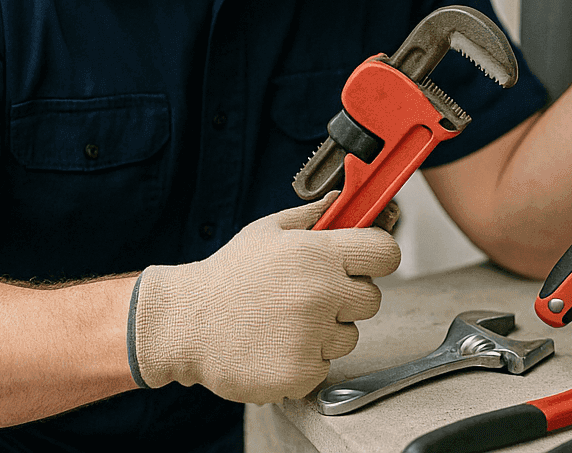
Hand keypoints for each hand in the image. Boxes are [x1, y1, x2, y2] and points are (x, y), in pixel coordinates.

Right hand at [128, 193, 400, 402]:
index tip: (365, 264)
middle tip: (312, 296)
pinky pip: (326, 365)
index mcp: (317, 253)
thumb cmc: (228, 275)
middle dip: (348, 297)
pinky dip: (307, 359)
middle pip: (372, 298)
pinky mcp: (301, 371)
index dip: (378, 258)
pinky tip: (278, 345)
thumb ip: (314, 216)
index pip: (386, 253)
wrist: (185, 322)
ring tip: (286, 321)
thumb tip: (345, 200)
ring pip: (350, 335)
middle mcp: (321, 293)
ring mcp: (312, 335)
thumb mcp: (268, 231)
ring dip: (327, 331)